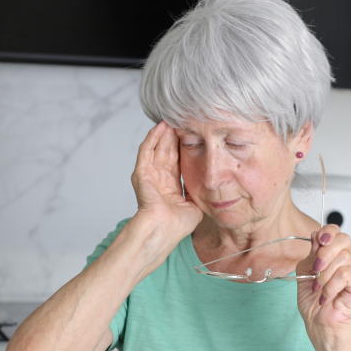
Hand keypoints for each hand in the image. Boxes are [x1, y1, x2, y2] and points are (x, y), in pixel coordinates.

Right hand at [130, 121, 201, 239]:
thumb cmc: (177, 225)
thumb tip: (209, 183)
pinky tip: (159, 127)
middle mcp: (159, 180)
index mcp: (170, 187)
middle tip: (182, 121)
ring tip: (171, 119)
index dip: (183, 148)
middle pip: (167, 152)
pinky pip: (146, 151)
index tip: (192, 135)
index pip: (177, 162)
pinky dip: (152, 138)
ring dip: (163, 134)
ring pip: (156, 148)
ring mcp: (149, 176)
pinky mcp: (141, 173)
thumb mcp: (195, 205)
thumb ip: (198, 191)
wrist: (164, 230)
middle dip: (174, 137)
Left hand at [296, 224, 350, 343]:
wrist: (321, 324)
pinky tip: (327, 296)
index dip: (327, 232)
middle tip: (315, 270)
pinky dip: (331, 285)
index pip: (337, 232)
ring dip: (324, 275)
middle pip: (343, 239)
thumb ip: (311, 254)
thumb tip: (315, 235)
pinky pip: (346, 274)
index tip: (318, 240)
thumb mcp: (305, 273)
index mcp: (337, 254)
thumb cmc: (315, 303)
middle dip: (324, 253)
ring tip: (318, 289)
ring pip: (343, 257)